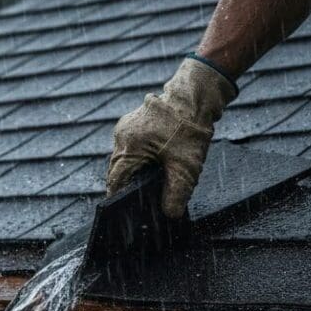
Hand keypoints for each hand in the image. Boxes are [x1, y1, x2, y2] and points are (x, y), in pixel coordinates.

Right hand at [106, 57, 235, 217]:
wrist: (196, 95)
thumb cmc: (189, 128)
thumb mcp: (186, 167)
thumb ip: (176, 194)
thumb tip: (169, 215)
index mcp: (128, 147)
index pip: (115, 181)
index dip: (119, 198)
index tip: (126, 211)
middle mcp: (121, 137)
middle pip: (117, 170)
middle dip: (128, 185)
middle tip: (142, 199)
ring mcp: (125, 128)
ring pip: (123, 158)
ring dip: (134, 171)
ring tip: (150, 181)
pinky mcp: (133, 123)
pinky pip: (130, 147)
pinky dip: (138, 158)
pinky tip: (153, 163)